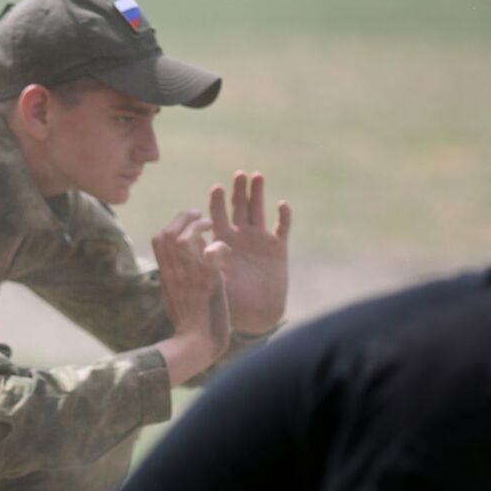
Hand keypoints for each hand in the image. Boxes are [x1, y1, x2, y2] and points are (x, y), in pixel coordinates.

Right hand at [152, 209, 230, 385]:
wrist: (194, 343)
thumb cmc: (187, 324)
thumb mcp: (173, 296)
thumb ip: (174, 277)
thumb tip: (175, 264)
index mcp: (166, 274)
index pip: (160, 238)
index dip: (174, 225)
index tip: (188, 224)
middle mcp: (174, 272)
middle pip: (169, 233)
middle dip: (185, 218)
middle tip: (201, 217)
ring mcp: (190, 275)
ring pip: (186, 237)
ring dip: (200, 227)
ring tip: (212, 226)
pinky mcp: (209, 281)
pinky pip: (212, 251)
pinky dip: (220, 246)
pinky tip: (225, 250)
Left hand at [209, 171, 290, 334]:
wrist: (253, 316)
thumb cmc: (229, 302)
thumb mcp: (214, 280)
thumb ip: (210, 262)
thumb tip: (206, 246)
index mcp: (222, 242)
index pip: (217, 217)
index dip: (217, 203)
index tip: (216, 189)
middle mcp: (240, 237)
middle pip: (238, 208)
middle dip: (238, 191)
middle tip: (238, 174)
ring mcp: (259, 241)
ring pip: (258, 211)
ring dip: (257, 194)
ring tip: (256, 176)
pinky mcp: (278, 249)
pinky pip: (283, 228)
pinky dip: (284, 216)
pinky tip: (282, 204)